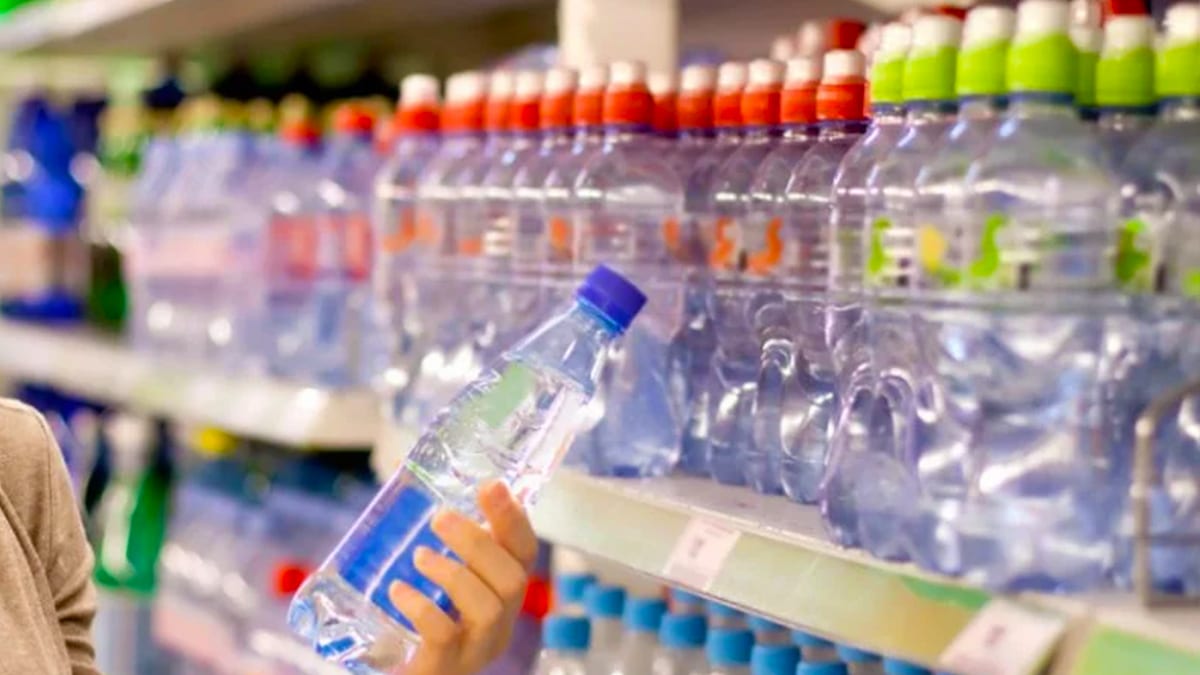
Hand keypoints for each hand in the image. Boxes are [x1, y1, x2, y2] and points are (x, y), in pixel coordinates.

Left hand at [388, 481, 537, 674]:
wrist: (404, 672)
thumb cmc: (421, 626)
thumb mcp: (441, 583)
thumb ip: (448, 545)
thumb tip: (423, 487)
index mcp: (503, 596)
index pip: (525, 553)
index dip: (513, 519)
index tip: (491, 486)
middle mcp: (499, 625)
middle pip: (512, 581)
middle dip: (478, 542)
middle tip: (440, 517)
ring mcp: (474, 651)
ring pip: (488, 609)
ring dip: (454, 573)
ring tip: (419, 556)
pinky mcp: (443, 668)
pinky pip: (444, 637)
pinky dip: (422, 607)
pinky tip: (398, 590)